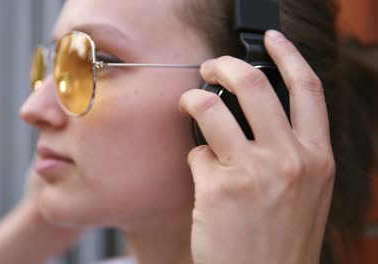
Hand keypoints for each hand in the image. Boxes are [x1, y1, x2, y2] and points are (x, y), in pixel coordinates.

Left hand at [180, 30, 334, 263]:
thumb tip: (256, 112)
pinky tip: (203, 176)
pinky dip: (195, 157)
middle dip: (224, 65)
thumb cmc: (281, 238)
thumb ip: (291, 150)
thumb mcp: (306, 191)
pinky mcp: (217, 188)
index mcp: (316, 158)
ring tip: (189, 104)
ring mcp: (252, 172)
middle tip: (209, 67)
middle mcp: (289, 160)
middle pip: (253, 83)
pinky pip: (195, 152)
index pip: (308, 89)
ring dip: (193, 99)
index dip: (288, 55)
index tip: (271, 39)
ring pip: (211, 106)